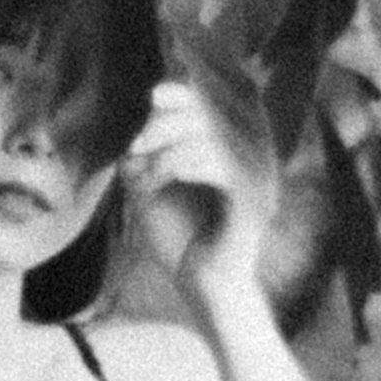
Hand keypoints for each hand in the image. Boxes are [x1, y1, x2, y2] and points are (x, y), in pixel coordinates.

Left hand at [121, 74, 272, 318]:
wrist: (199, 287)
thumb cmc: (179, 238)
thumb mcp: (149, 190)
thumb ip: (141, 156)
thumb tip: (127, 126)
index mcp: (225, 147)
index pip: (210, 104)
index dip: (183, 94)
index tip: (151, 96)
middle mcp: (245, 156)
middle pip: (209, 115)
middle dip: (165, 124)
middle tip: (136, 145)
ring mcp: (253, 177)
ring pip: (212, 139)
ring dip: (169, 151)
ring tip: (146, 175)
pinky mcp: (252, 201)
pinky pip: (224, 168)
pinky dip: (191, 165)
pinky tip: (171, 175)